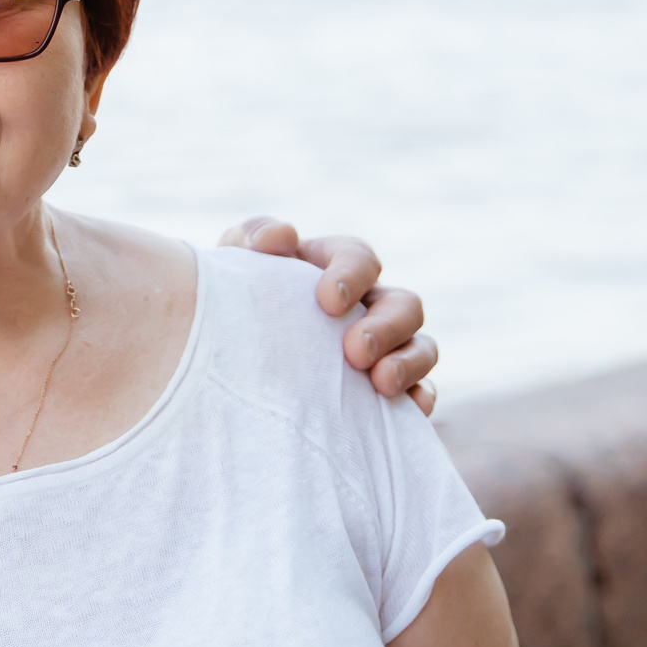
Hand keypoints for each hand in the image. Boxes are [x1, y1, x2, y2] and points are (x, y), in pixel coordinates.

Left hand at [219, 217, 439, 413]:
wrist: (225, 354)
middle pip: (405, 304)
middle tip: (354, 352)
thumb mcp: (234, 263)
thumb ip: (251, 238)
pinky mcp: (386, 390)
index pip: (360, 258)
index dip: (352, 275)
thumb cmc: (235, 299)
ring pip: (421, 347)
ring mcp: (384, 348)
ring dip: (409, 363)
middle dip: (387, 326)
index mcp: (334, 267)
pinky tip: (410, 409)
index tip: (327, 301)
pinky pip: (420, 393)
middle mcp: (369, 305)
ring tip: (381, 383)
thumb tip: (282, 237)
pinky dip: (421, 399)